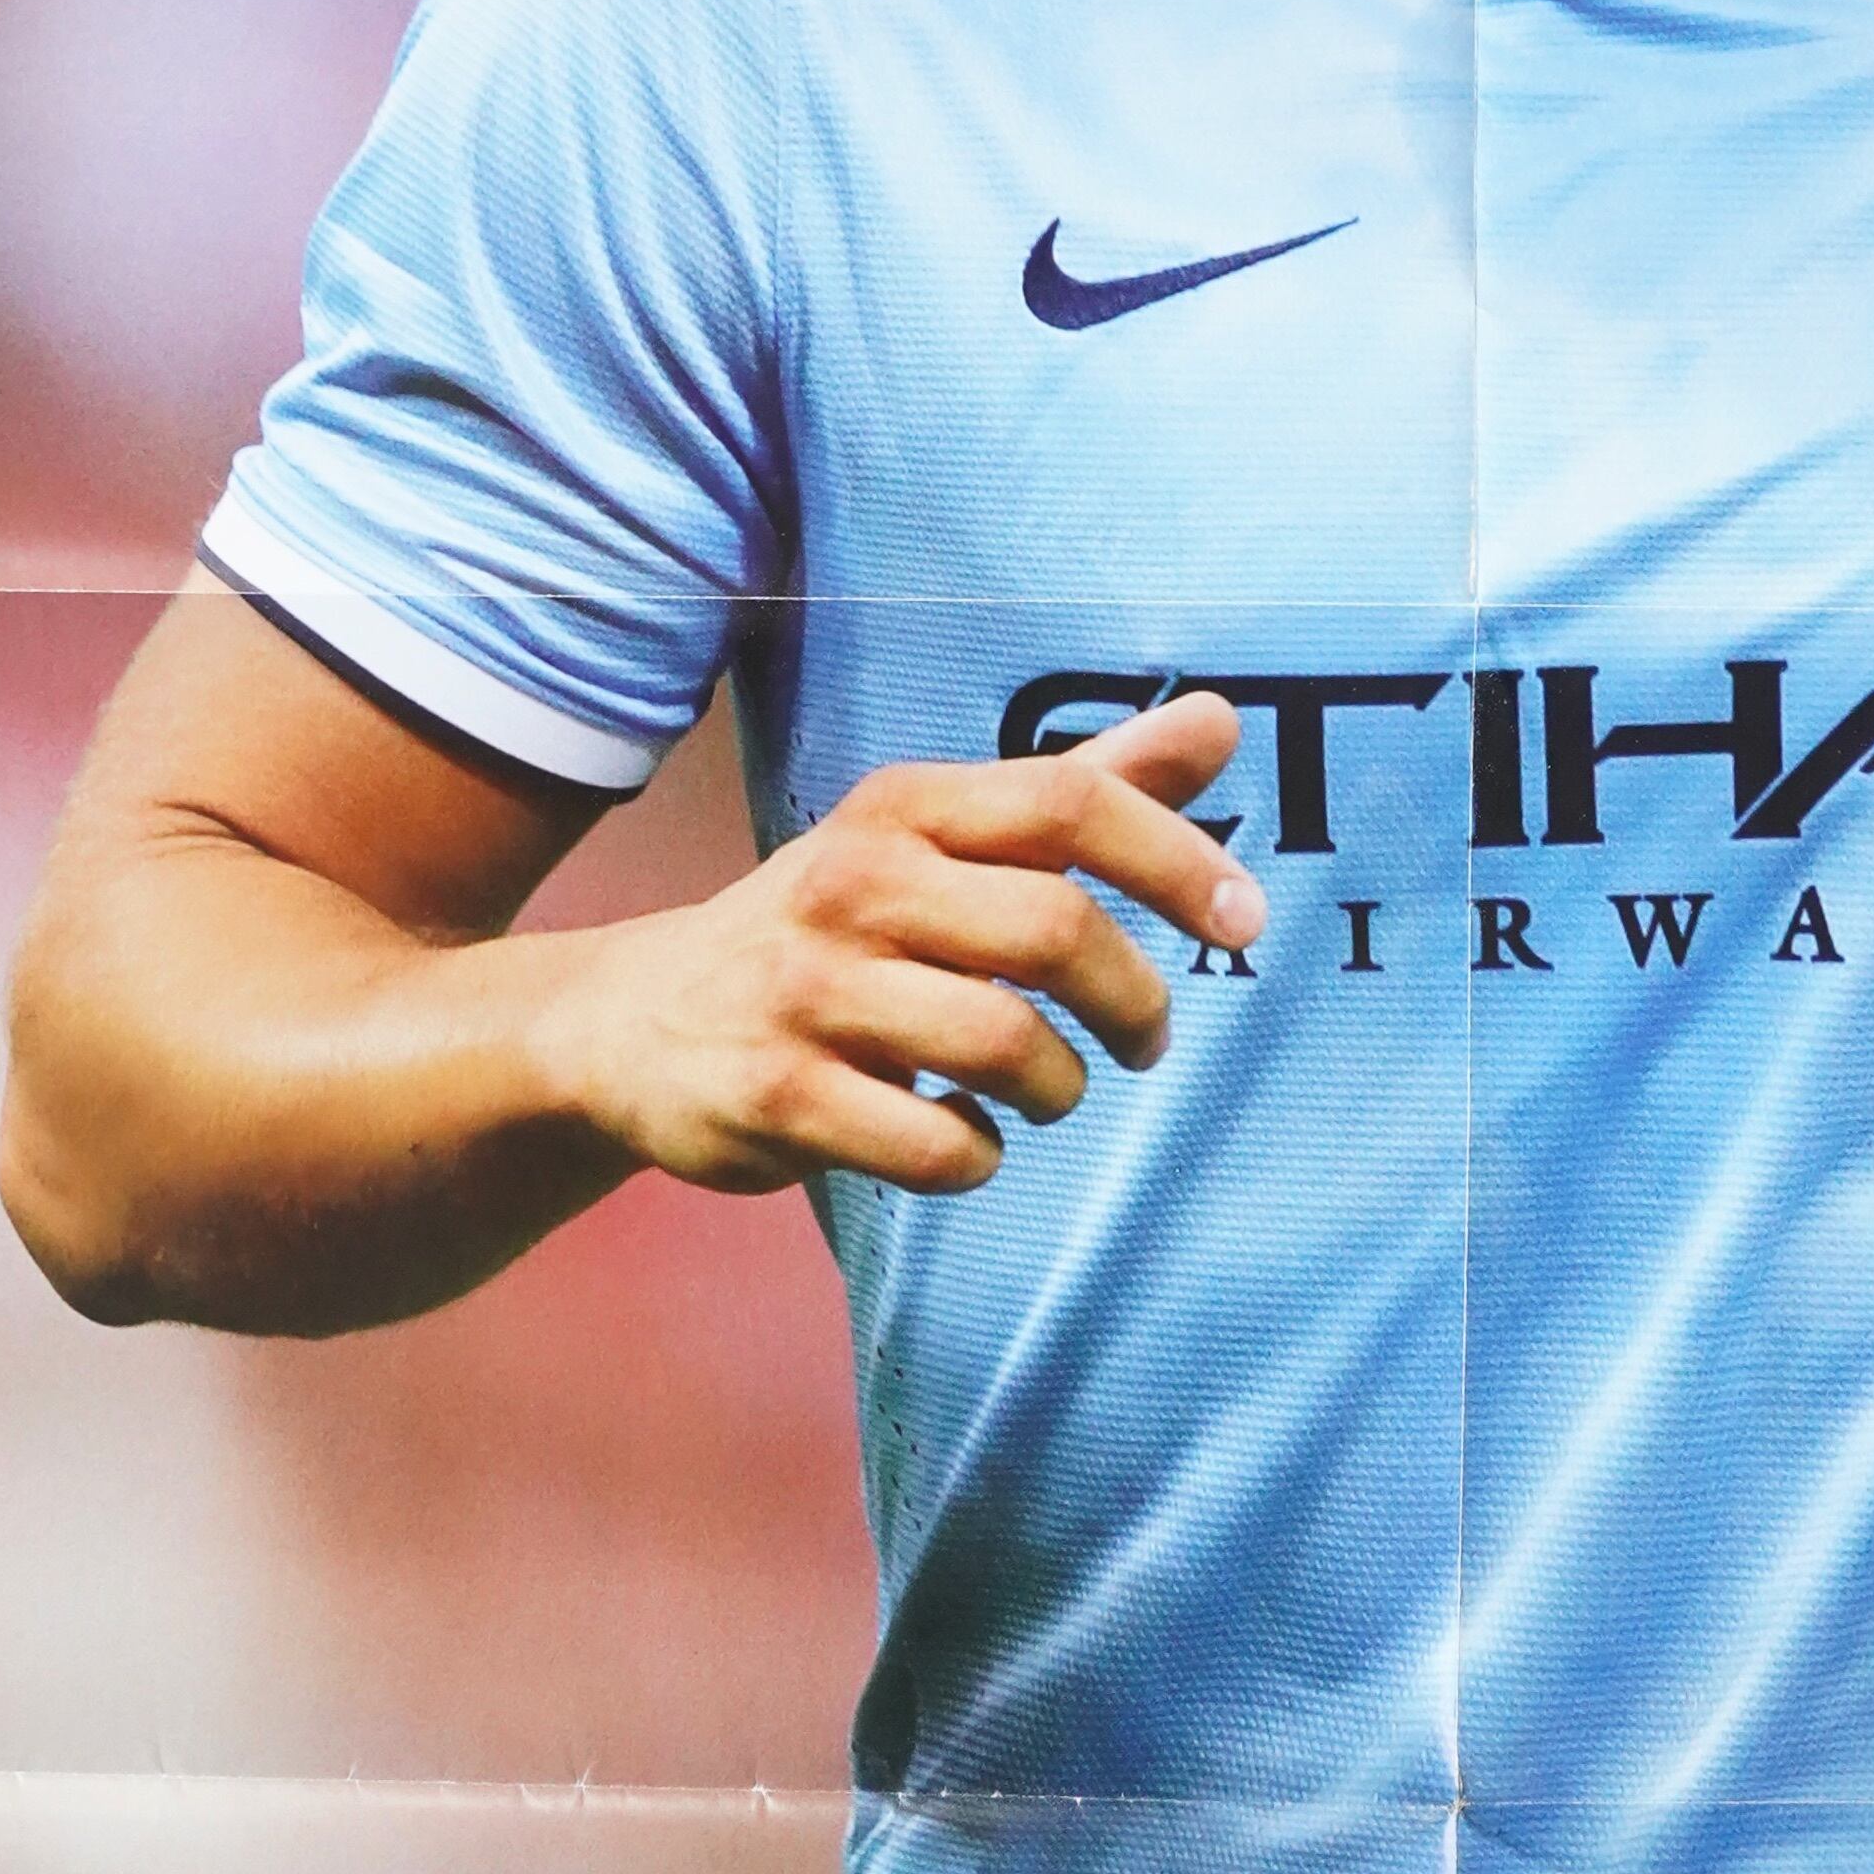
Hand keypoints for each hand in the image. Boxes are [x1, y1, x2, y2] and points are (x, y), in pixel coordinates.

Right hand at [540, 698, 1260, 1199]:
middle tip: (1146, 1041)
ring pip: (1005, 1044)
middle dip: (1135, 999)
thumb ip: (1086, 788)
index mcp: (905, 807)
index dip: (1176, 859)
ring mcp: (806, 991)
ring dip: (1061, 1088)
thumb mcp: (942, 841)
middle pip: (1055, 928)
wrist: (631, 1022)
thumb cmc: (833, 927)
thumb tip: (1221, 717)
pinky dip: (977, 1157)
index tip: (1243, 921)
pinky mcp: (775, 1096)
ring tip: (1049, 1092)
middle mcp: (853, 881)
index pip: (1069, 802)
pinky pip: (935, 1144)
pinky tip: (962, 1142)